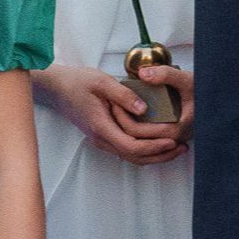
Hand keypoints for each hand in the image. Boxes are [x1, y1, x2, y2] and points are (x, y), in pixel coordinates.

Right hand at [35, 62, 184, 165]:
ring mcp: (102, 140)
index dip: (154, 147)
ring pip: (132, 157)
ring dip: (155, 155)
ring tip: (176, 148)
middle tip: (182, 147)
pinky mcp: (104, 137)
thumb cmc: (77, 82)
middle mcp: (101, 139)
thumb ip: (123, 95)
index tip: (172, 140)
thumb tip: (144, 108)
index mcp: (101, 127)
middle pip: (135, 158)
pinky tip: (160, 143)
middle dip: (161, 155)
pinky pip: (127, 150)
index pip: (131, 147)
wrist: (56, 88)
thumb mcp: (101, 81)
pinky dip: (145, 150)